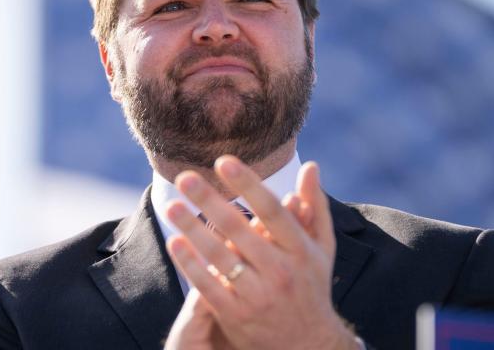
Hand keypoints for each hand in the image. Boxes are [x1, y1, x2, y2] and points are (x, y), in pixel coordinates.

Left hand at [164, 157, 357, 349]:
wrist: (308, 345)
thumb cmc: (312, 286)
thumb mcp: (322, 248)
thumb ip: (314, 207)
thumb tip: (310, 166)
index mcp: (301, 250)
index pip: (272, 211)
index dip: (248, 184)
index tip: (224, 161)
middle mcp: (281, 271)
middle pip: (239, 230)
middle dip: (210, 201)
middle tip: (184, 177)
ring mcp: (259, 295)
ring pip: (221, 257)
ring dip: (193, 230)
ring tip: (172, 206)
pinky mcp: (237, 315)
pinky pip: (209, 286)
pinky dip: (191, 265)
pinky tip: (175, 243)